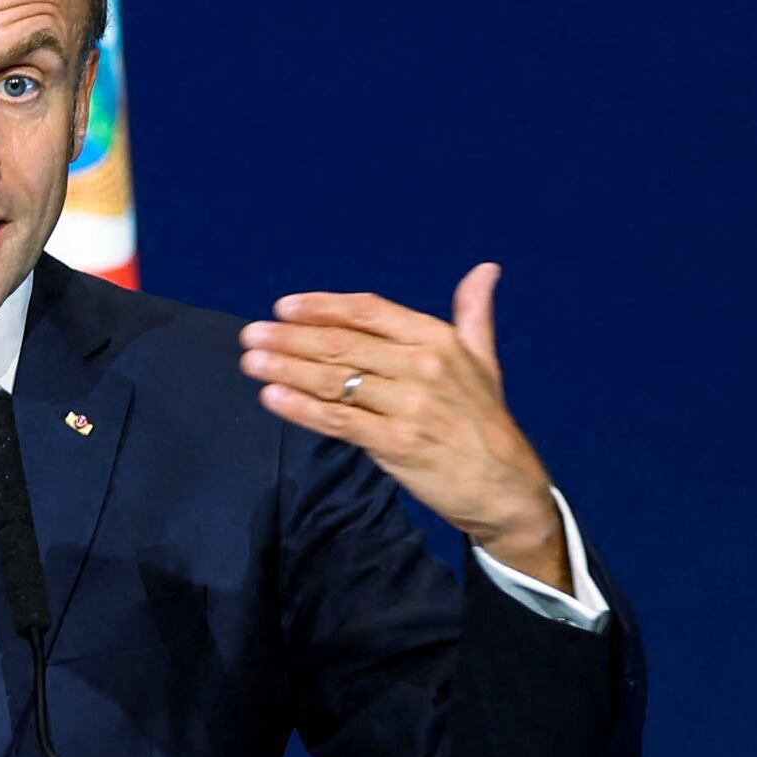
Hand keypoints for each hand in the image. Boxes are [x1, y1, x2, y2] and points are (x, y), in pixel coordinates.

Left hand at [238, 264, 569, 591]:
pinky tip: (272, 397)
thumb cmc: (484, 420)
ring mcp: (409, 405)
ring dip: (286, 368)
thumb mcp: (483, 360)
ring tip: (251, 360)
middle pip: (343, 344)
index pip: (368, 312)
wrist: (506, 487)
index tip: (284, 306)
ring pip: (335, 380)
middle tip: (251, 334)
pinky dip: (301, 408)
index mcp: (438, 339)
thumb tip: (486, 269)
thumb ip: (473, 313)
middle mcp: (422, 366)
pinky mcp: (397, 443)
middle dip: (291, 337)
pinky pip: (338, 420)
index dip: (322, 306)